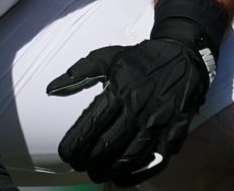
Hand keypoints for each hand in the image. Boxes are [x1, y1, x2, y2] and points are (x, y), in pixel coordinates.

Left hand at [47, 36, 212, 185]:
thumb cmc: (140, 59)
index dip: (76, 143)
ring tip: (97, 174)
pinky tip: (124, 178)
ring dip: (111, 169)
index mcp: (120, 91)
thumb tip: (50, 89)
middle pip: (109, 145)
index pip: (92, 124)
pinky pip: (156, 161)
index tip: (65, 153)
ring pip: (131, 156)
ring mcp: (158, 124)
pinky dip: (138, 174)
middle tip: (79, 166)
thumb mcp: (107, 57)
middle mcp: (138, 110)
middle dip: (90, 160)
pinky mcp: (175, 132)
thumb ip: (79, 73)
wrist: (183, 55)